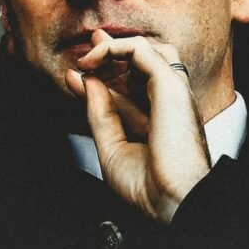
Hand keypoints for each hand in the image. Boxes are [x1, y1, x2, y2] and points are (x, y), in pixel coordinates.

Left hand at [65, 30, 209, 223]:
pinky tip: (94, 59)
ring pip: (144, 49)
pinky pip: (139, 49)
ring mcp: (171, 90)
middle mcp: (167, 102)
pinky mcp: (169, 82)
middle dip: (111, 52)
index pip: (129, 87)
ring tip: (89, 58)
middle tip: (85, 54)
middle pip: (140, 62)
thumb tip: (84, 81)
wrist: (172, 200)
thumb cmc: (149, 187)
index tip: (77, 75)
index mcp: (158, 120)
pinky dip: (113, 48)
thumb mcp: (112, 147)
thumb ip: (99, 113)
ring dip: (113, 48)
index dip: (103, 76)